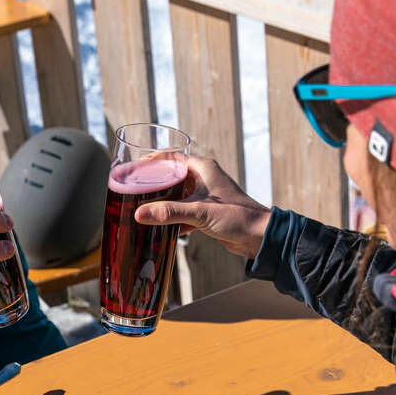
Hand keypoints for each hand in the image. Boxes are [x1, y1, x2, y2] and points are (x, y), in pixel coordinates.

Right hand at [135, 156, 270, 258]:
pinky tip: (160, 227)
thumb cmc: (237, 217)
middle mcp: (204, 179)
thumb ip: (169, 212)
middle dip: (155, 183)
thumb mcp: (199, 212)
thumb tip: (140, 214)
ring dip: (162, 203)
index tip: (136, 167)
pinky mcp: (207, 214)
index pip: (173, 157)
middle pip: (172, 176)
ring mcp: (205, 197)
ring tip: (143, 207)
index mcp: (204, 168)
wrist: (259, 237)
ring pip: (177, 196)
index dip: (154, 160)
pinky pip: (183, 212)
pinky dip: (172, 219)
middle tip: (136, 189)